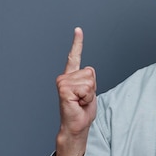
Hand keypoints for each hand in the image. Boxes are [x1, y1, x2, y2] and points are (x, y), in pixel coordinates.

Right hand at [54, 27, 96, 155]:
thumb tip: (88, 72)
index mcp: (70, 76)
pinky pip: (86, 88)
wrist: (76, 126)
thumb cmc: (82, 111)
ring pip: (89, 81)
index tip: (78, 30)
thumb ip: (88, 80)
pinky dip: (87, 98)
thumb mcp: (89, 92)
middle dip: (92, 88)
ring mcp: (62, 82)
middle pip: (90, 73)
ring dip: (89, 94)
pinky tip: (78, 103)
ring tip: (80, 102)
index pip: (74, 56)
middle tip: (83, 99)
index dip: (77, 43)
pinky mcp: (64, 89)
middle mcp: (64, 77)